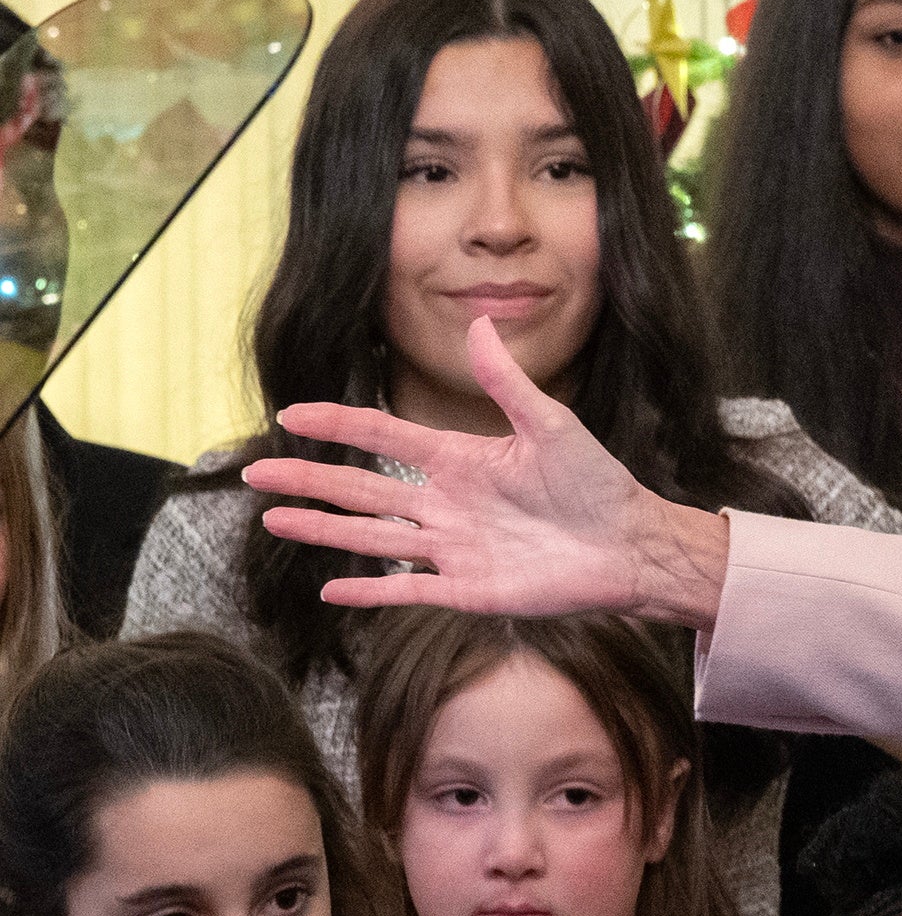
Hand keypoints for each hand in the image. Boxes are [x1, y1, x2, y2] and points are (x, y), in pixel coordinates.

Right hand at [242, 315, 729, 630]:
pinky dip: (371, 592)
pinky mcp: (468, 589)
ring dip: (324, 529)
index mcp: (460, 459)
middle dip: (310, 478)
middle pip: (363, 488)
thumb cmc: (596, 482)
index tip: (292, 413)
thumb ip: (508, 381)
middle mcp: (446, 503)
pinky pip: (408, 591)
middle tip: (255, 470)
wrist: (631, 544)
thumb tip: (480, 322)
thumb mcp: (551, 424)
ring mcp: (452, 547)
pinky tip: (331, 589)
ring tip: (274, 517)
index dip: (339, 423)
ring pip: (373, 536)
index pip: (384, 437)